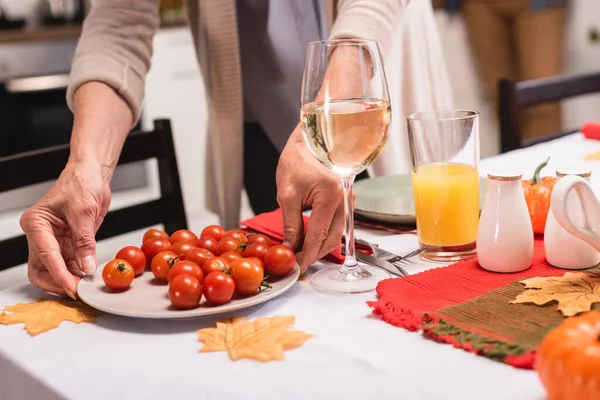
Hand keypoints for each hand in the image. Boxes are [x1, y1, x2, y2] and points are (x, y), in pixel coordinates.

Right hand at [20, 161, 111, 297]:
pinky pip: (67, 265)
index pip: (45, 255)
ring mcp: (53, 241)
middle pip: (41, 269)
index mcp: (36, 223)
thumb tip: (86, 266)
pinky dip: (77, 273)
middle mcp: (40, 234)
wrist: (91, 176)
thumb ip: (84, 241)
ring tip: (87, 286)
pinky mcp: (65, 244)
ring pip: (53, 270)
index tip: (72, 288)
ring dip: (69, 280)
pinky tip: (88, 277)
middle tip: (78, 291)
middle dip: (57, 282)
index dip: (59, 275)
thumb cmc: (81, 184)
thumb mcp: (84, 212)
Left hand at [277, 126, 349, 271]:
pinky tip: (312, 239)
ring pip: (337, 233)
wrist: (310, 140)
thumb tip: (290, 247)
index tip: (297, 266)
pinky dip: (326, 234)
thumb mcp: (287, 193)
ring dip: (321, 246)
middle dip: (315, 254)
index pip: (319, 235)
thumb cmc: (297, 159)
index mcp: (331, 195)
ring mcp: (349, 199)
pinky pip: (338, 223)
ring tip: (303, 254)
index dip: (307, 254)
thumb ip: (290, 224)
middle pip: (332, 238)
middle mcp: (345, 198)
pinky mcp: (347, 199)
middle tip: (298, 263)